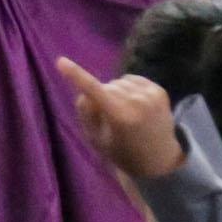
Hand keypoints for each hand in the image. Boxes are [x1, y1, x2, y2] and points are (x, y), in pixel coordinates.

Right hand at [57, 57, 183, 178]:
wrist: (159, 160)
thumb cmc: (123, 153)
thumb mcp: (97, 140)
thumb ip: (86, 114)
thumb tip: (84, 92)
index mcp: (120, 117)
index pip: (93, 90)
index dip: (76, 75)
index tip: (61, 62)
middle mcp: (137, 102)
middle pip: (106, 86)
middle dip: (102, 95)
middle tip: (107, 115)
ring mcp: (151, 95)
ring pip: (119, 81)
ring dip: (116, 91)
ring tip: (123, 110)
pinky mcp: (160, 91)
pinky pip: (133, 79)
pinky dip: (129, 88)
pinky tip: (134, 104)